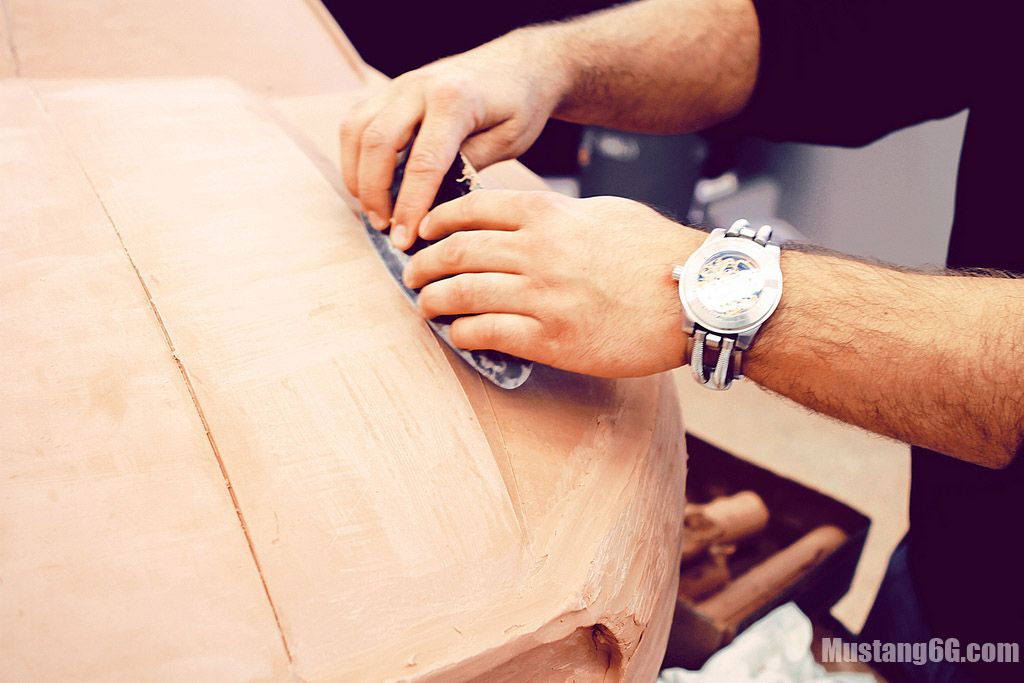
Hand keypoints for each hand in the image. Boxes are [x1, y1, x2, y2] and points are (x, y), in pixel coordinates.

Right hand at [340, 28, 567, 249]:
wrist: (520, 63)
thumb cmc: (519, 104)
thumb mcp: (509, 140)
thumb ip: (469, 167)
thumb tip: (433, 205)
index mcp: (455, 99)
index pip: (422, 162)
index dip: (409, 206)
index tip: (404, 239)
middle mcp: (420, 87)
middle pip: (377, 143)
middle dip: (375, 193)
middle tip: (385, 229)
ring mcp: (400, 86)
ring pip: (357, 131)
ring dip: (358, 177)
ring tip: (374, 212)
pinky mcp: (391, 92)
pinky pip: (358, 124)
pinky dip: (356, 159)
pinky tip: (369, 187)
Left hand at [402, 190, 701, 377]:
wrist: (695, 298)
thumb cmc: (653, 252)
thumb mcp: (602, 213)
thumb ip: (555, 214)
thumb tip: (519, 221)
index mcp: (548, 214)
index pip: (471, 209)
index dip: (437, 221)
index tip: (423, 232)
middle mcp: (538, 251)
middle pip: (456, 252)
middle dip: (423, 264)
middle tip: (412, 275)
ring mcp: (542, 297)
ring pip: (461, 294)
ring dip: (432, 301)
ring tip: (425, 306)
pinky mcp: (552, 340)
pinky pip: (486, 334)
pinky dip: (463, 334)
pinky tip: (459, 334)